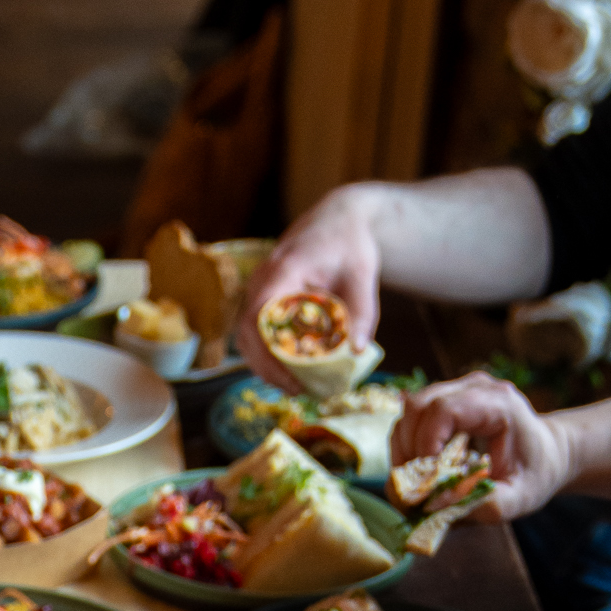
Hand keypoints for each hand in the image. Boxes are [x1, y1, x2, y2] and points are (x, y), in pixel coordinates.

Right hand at [237, 185, 381, 389]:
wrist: (337, 219)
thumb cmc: (349, 243)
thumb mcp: (363, 274)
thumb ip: (362, 311)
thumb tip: (358, 351)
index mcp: (282, 270)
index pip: (257, 317)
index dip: (269, 354)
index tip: (292, 377)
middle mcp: (261, 280)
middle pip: (247, 335)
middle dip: (268, 369)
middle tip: (297, 390)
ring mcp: (257, 290)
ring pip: (247, 338)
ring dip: (265, 365)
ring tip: (294, 386)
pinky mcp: (262, 299)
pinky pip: (255, 333)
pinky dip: (268, 355)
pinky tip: (290, 370)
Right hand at [390, 371, 570, 521]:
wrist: (546, 452)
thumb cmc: (536, 472)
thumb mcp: (521, 497)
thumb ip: (488, 504)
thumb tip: (442, 507)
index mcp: (498, 403)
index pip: (445, 410)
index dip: (426, 444)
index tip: (428, 479)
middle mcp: (474, 389)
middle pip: (418, 406)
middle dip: (408, 450)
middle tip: (415, 486)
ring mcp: (456, 392)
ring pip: (408, 413)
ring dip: (403, 450)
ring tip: (416, 481)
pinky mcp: (443, 403)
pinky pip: (411, 421)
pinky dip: (407, 448)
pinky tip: (421, 471)